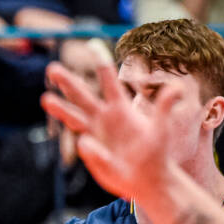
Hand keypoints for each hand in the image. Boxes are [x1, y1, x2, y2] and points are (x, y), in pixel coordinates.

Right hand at [40, 57, 179, 202]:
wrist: (147, 179)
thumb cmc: (157, 152)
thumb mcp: (162, 128)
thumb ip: (165, 107)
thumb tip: (178, 87)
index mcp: (119, 108)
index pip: (107, 80)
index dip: (99, 62)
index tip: (91, 44)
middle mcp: (103, 118)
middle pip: (81, 96)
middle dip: (67, 82)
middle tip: (52, 68)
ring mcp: (94, 134)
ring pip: (73, 117)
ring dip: (60, 108)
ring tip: (45, 98)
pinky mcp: (91, 153)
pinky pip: (86, 147)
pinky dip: (89, 146)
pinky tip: (89, 144)